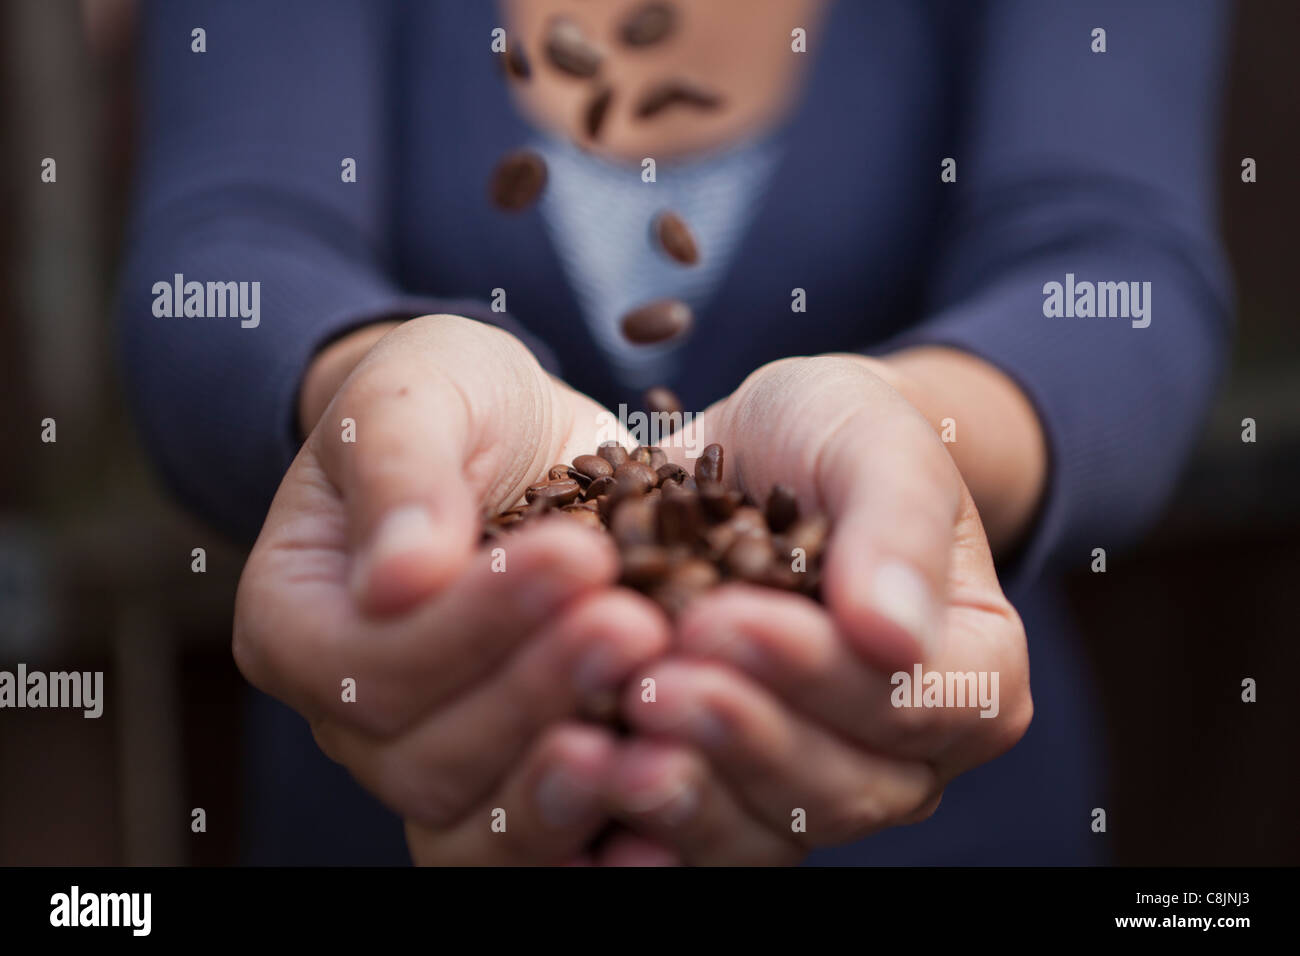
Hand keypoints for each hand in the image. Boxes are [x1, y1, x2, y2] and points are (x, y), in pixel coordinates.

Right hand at [233, 314, 670, 863]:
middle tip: (638, 625)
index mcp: (299, 624)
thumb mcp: (419, 390)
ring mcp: (430, 763)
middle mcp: (353, 716)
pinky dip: (605, 839)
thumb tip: (398, 577)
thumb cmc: (453, 401)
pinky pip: (544, 850)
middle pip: (426, 761)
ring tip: (663, 722)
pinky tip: (673, 809)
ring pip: (480, 828)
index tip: (579, 554)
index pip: (370, 662)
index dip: (473, 623)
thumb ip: (401, 469)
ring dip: (575, 786)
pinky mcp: (513, 778)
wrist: (519, 439)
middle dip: (538, 692)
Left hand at [604, 354, 1032, 863]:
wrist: (757, 452)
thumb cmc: (833, 435)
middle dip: (745, 736)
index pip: (917, 701)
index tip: (729, 620)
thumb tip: (894, 634)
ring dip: (691, 796)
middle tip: (653, 684)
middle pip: (845, 785)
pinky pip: (703, 840)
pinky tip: (588, 786)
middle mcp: (909, 750)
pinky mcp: (738, 795)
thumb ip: (897, 523)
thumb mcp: (872, 440)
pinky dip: (646, 827)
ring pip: (773, 831)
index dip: (823, 674)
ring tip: (610, 748)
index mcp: (975, 671)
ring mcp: (823, 783)